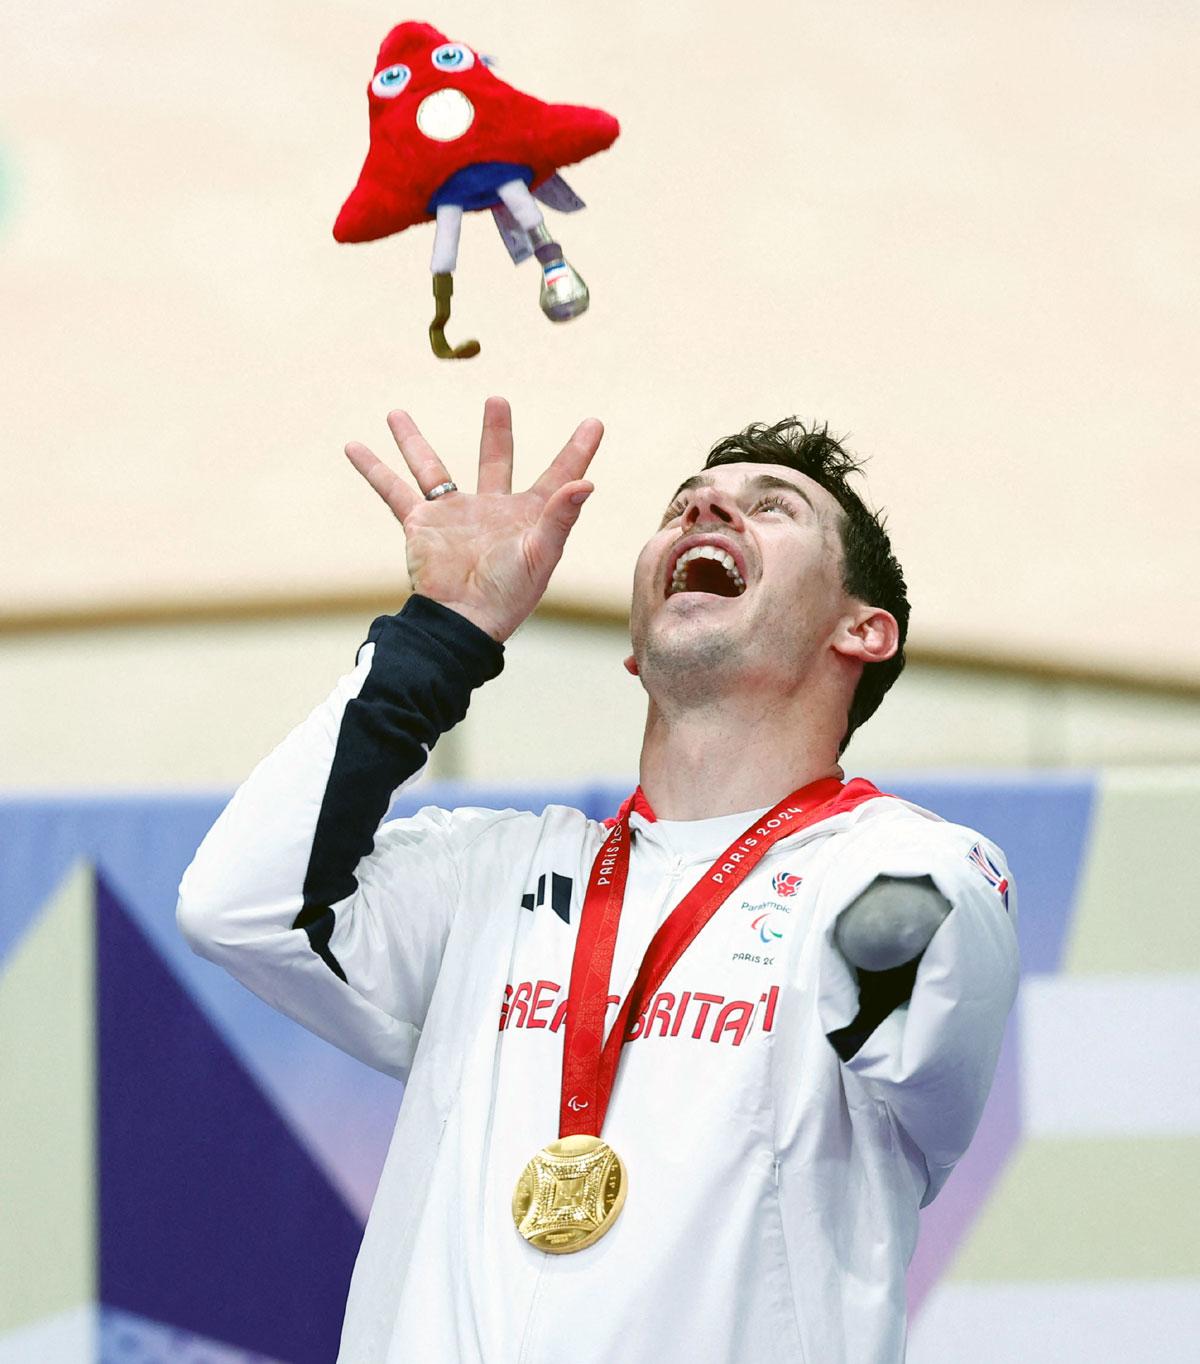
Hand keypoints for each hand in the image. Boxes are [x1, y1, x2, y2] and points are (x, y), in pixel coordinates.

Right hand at [345, 398, 603, 641]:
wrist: (462, 621)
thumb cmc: (508, 595)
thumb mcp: (540, 554)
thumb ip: (561, 516)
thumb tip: (586, 483)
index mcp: (529, 516)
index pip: (560, 474)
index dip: (578, 450)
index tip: (594, 422)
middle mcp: (491, 510)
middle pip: (495, 460)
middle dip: (497, 432)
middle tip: (496, 400)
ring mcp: (454, 514)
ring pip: (431, 467)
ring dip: (413, 440)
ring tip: (396, 412)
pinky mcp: (422, 524)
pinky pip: (392, 490)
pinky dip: (372, 469)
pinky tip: (353, 446)